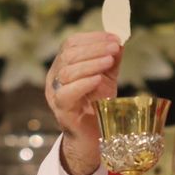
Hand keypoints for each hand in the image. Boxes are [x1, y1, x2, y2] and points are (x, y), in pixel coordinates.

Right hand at [44, 32, 122, 174]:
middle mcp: (55, 78)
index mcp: (64, 66)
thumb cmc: (98, 106)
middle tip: (114, 48)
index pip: (71, 44)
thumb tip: (119, 41)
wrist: (95, 136)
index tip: (114, 38)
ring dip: (90, 63)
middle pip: (68, 55)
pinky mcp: (61, 110)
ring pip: (67, 72)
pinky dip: (82, 84)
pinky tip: (97, 80)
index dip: (93, 38)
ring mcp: (55, 94)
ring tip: (109, 61)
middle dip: (94, 49)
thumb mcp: (107, 78)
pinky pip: (66, 93)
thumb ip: (111, 60)